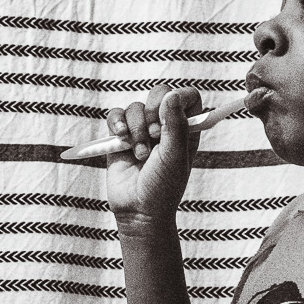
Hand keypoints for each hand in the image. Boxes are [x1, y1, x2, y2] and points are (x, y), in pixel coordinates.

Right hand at [103, 85, 200, 229]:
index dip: (180, 96)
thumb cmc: (163, 187)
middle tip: (155, 135)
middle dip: (154, 113)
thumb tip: (171, 95)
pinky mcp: (120, 137)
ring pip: (135, 107)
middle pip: (159, 94)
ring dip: (136, 129)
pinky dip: (116, 123)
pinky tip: (120, 138)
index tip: (170, 108)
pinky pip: (115, 115)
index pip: (187, 97)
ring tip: (140, 154)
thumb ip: (176, 124)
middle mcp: (164, 126)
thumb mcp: (175, 156)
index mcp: (186, 130)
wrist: (138, 210)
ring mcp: (141, 131)